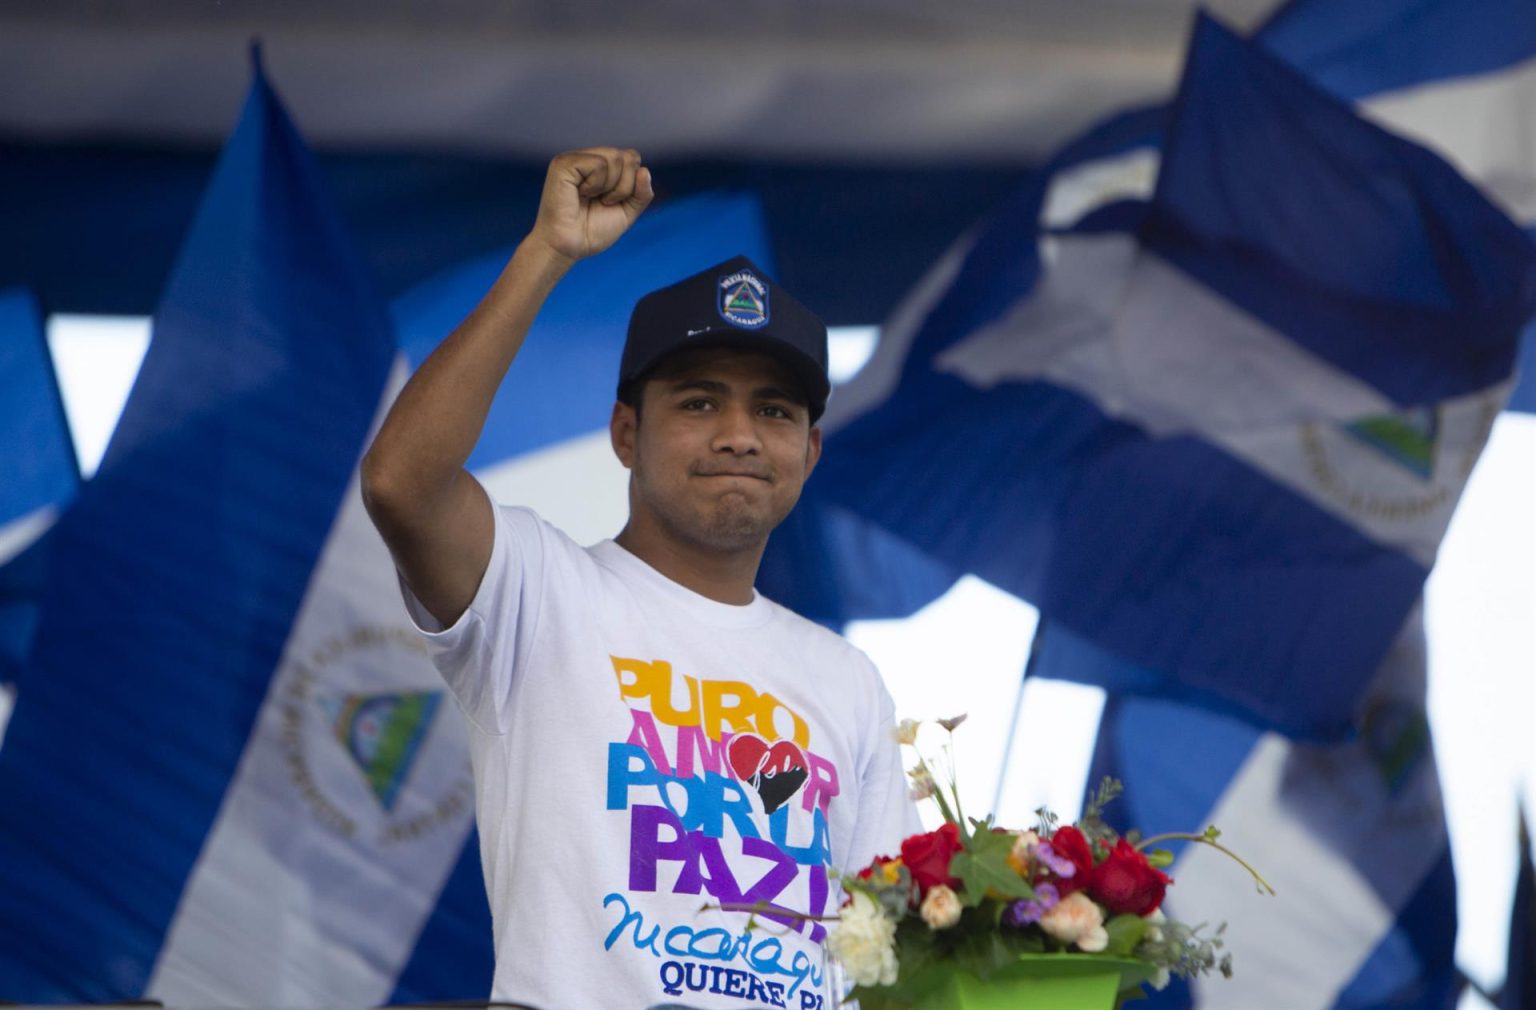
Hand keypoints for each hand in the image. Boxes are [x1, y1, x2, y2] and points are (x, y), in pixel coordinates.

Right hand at [528, 147, 653, 263]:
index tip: (612, 202)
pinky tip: (581, 194)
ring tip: (592, 199)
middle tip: (604, 202)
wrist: (568, 247)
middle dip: (624, 186)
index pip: (632, 158)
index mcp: (601, 166)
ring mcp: (575, 159)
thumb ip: (641, 194)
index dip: (632, 183)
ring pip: (615, 157)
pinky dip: (596, 184)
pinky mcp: (564, 164)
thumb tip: (644, 170)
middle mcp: (588, 158)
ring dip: (611, 187)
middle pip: (628, 156)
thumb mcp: (626, 212)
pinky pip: (598, 164)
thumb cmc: (591, 232)